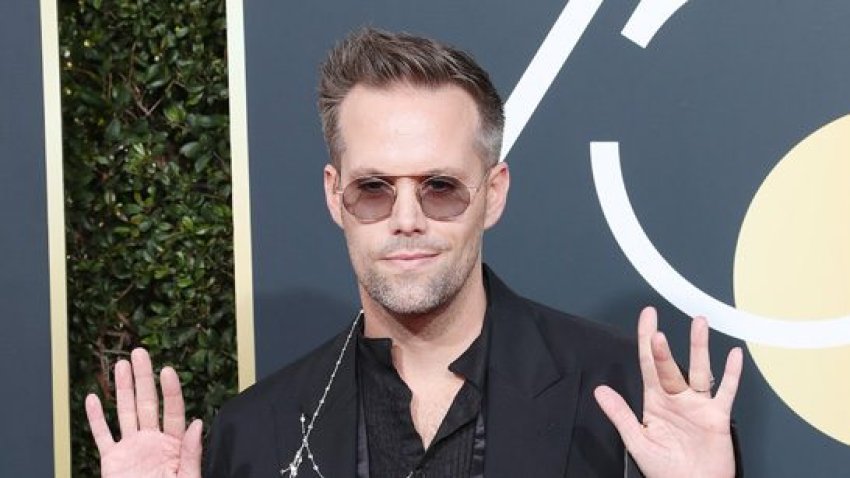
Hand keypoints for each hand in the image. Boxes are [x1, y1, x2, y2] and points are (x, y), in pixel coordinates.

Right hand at [85, 348, 202, 477]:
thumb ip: (191, 454)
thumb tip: (196, 424)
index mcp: (174, 445)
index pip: (172, 410)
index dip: (170, 390)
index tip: (167, 370)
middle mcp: (152, 441)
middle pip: (147, 403)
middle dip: (143, 378)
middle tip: (140, 352)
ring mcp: (131, 449)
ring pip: (125, 413)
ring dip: (121, 389)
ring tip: (121, 365)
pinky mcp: (112, 461)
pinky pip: (102, 436)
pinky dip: (96, 418)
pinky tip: (92, 398)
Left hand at [594, 307, 742, 477]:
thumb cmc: (666, 471)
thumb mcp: (637, 441)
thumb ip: (620, 415)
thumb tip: (601, 391)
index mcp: (656, 402)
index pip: (648, 365)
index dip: (646, 341)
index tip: (647, 319)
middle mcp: (677, 399)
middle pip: (669, 367)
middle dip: (662, 350)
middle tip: (657, 332)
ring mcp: (697, 406)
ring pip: (699, 370)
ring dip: (699, 347)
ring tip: (699, 324)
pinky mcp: (717, 417)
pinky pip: (725, 391)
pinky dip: (731, 374)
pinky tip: (734, 355)